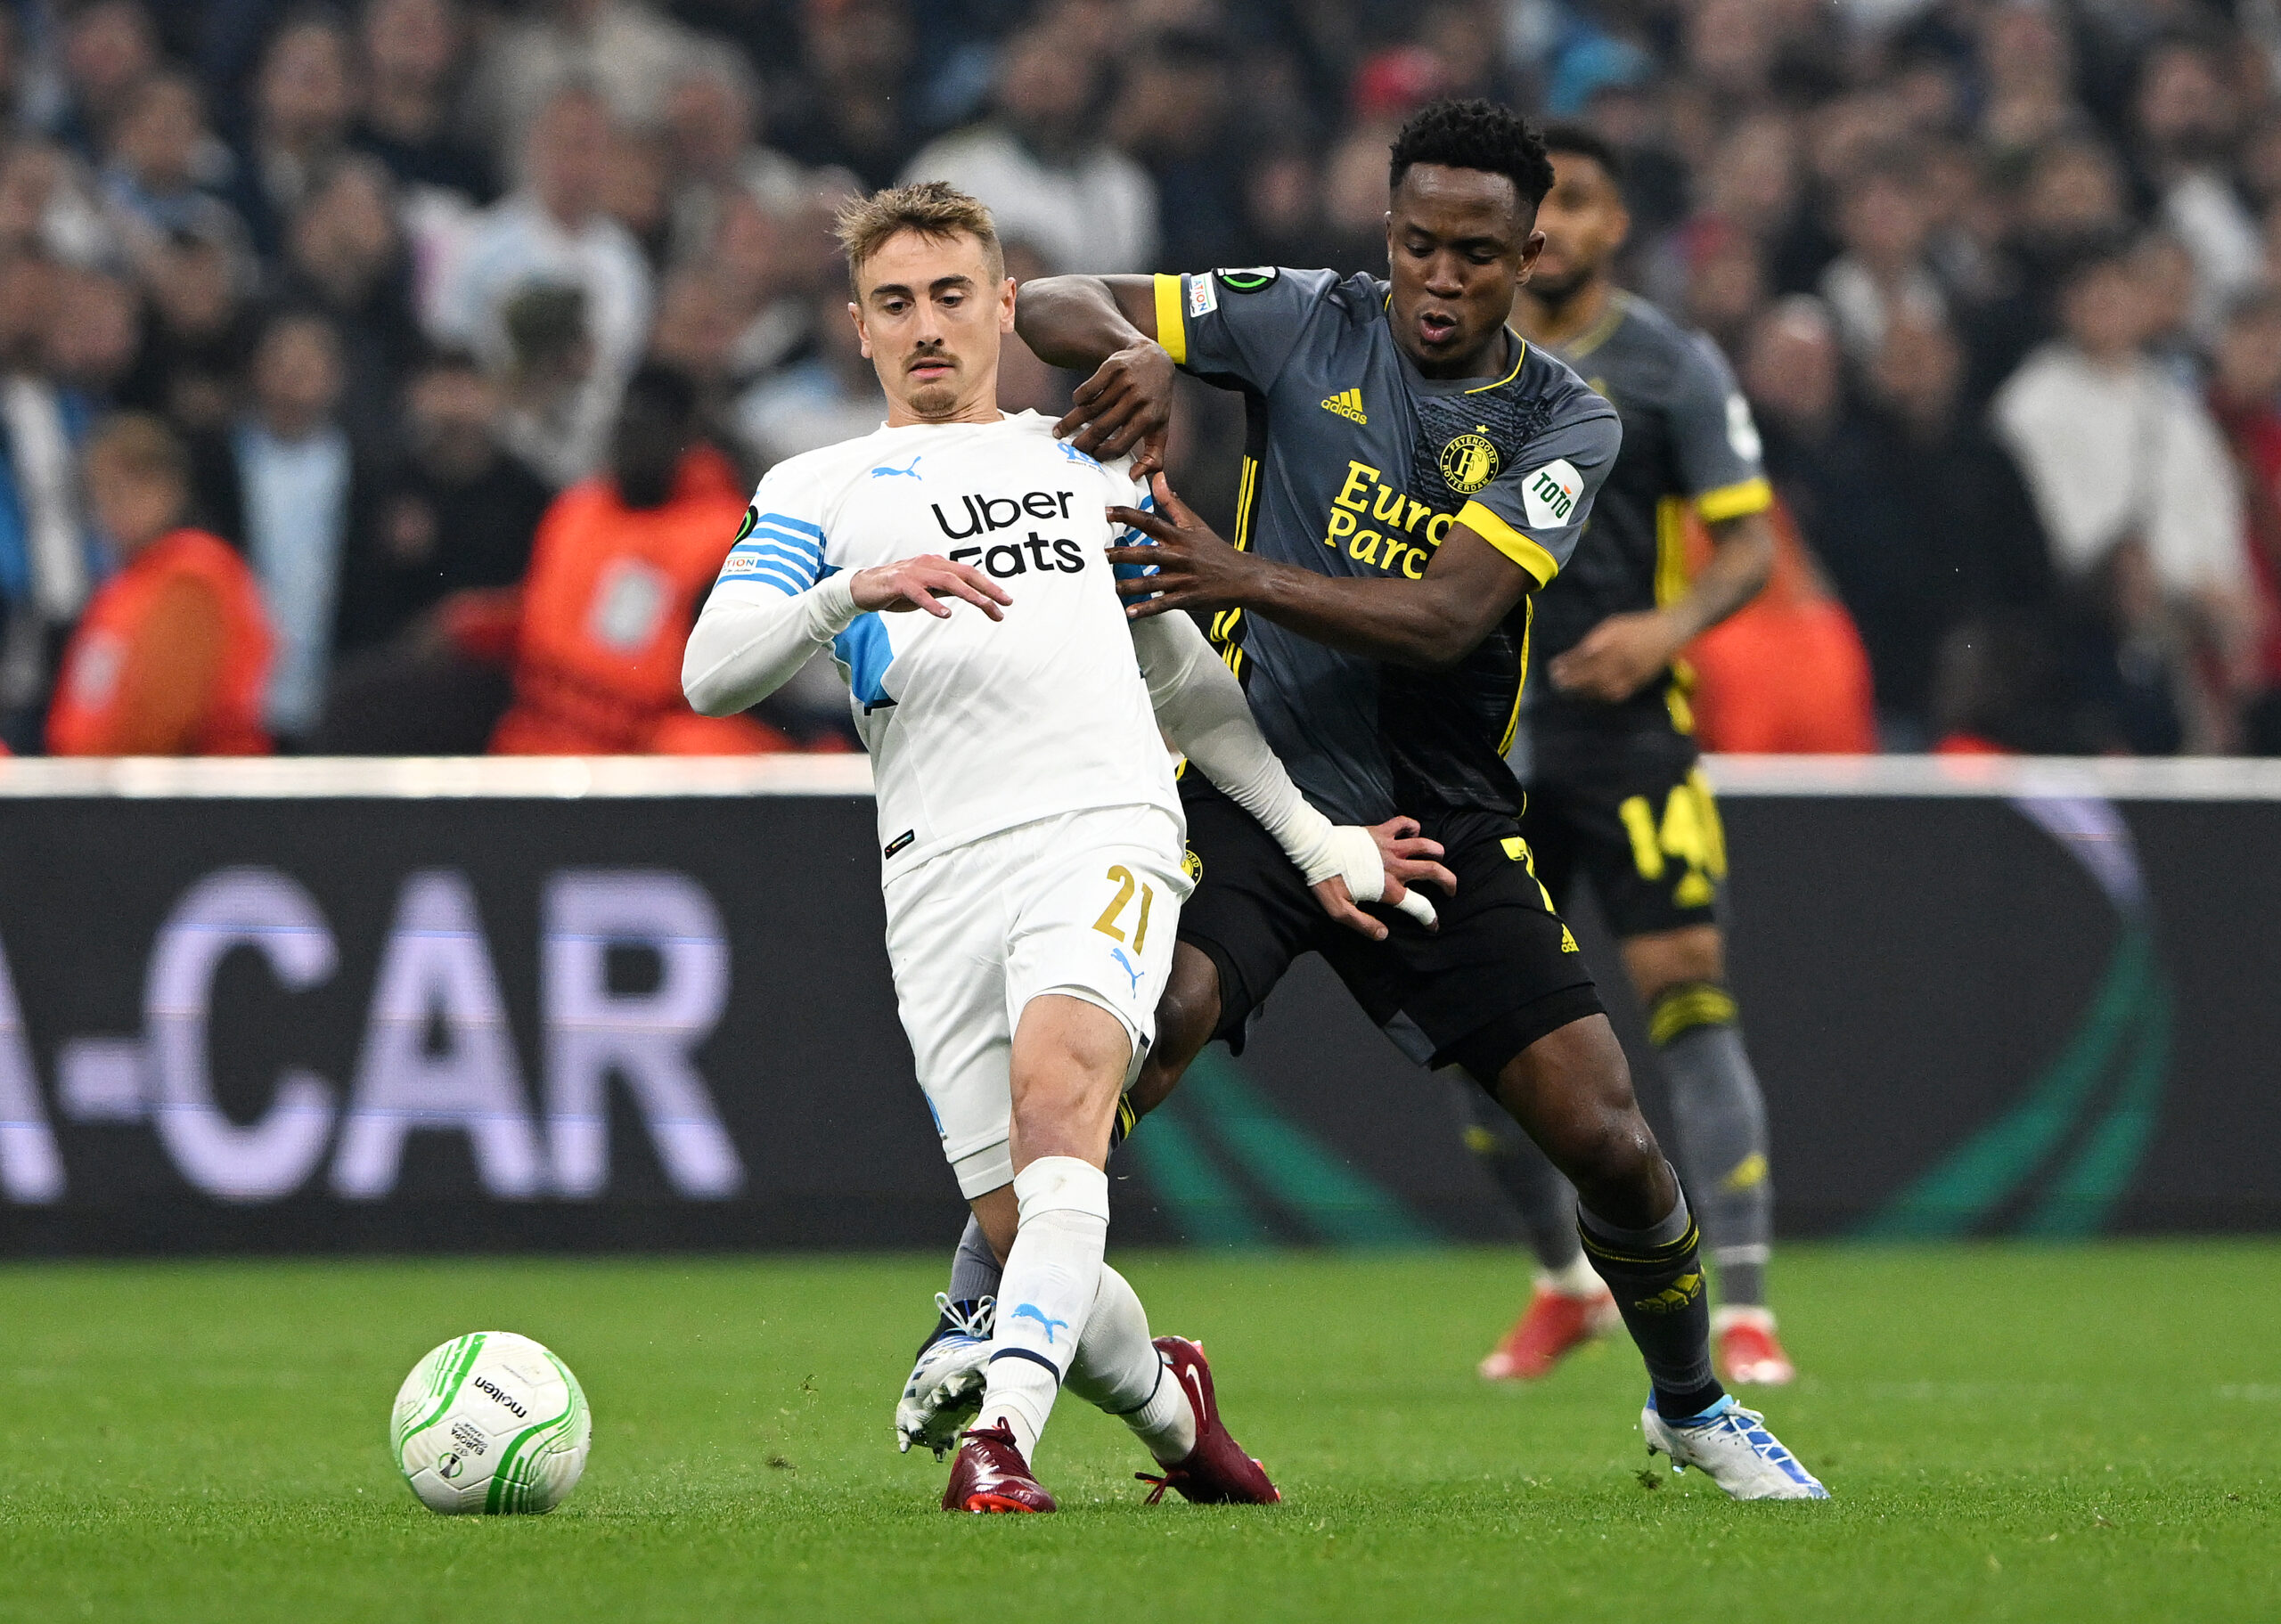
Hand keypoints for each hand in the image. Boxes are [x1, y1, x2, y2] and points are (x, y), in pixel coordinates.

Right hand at [849, 555, 1011, 619]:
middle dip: (987, 588)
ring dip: (968, 594)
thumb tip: (971, 594)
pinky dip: (933, 603)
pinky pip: (920, 593)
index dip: (990, 587)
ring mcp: (914, 572)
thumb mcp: (928, 590)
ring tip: (984, 605)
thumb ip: (947, 589)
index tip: (1006, 602)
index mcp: (938, 564)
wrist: (863, 588)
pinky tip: (945, 614)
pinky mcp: (899, 583)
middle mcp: (929, 564)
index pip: (969, 574)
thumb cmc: (898, 590)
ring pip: (947, 580)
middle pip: (964, 574)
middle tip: (1005, 603)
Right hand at [1056, 340, 1172, 472]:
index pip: (1121, 445)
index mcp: (1149, 418)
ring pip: (1090, 408)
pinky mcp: (1112, 367)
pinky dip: (1078, 399)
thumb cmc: (1155, 400)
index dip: (1104, 454)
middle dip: (1082, 443)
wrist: (1154, 359)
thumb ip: (1154, 455)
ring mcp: (1124, 383)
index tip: (1093, 457)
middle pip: (1102, 428)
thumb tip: (1136, 477)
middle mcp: (1137, 400)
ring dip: (1071, 422)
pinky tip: (1077, 405)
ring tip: (1060, 431)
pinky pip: (1087, 389)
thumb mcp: (1161, 426)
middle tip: (1071, 449)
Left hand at [1107, 472, 1262, 620]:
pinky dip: (1148, 609)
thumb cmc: (1216, 551)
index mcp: (1180, 537)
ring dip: (1130, 585)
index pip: (1151, 522)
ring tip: (1109, 587)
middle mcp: (1180, 556)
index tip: (1107, 513)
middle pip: (1148, 553)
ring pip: (1153, 582)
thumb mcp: (1196, 524)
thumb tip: (1158, 478)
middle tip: (1100, 554)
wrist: (1243, 577)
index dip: (1128, 516)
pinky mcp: (1188, 598)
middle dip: (1123, 554)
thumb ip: (1172, 503)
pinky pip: (1164, 604)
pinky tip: (1131, 612)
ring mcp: (1184, 579)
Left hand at [1308, 817, 1454, 938]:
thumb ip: (1364, 925)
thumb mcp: (1340, 911)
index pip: (1418, 906)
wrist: (1315, 849)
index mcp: (1387, 889)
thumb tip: (1383, 934)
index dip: (1430, 918)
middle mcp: (1394, 867)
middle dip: (1448, 882)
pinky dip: (1413, 827)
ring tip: (1439, 858)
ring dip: (1437, 852)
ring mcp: (1389, 847)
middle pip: (1433, 871)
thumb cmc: (1326, 880)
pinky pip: (1405, 823)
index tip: (1433, 924)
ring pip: (1425, 845)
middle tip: (1450, 889)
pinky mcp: (1381, 831)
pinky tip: (1413, 833)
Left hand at [1546, 610, 1684, 702]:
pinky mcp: (1635, 686)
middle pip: (1589, 676)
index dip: (1567, 665)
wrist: (1667, 635)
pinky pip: (1613, 695)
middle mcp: (1620, 664)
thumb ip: (1593, 641)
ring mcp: (1629, 677)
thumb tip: (1576, 655)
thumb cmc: (1635, 627)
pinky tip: (1587, 695)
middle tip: (1555, 682)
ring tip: (1567, 690)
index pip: (1584, 659)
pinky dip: (1597, 696)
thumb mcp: (1612, 626)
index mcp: (1613, 646)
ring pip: (1600, 689)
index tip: (1553, 667)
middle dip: (1570, 680)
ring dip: (1581, 691)